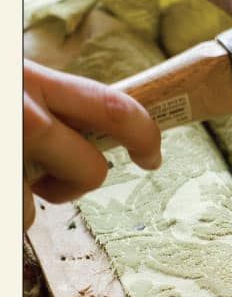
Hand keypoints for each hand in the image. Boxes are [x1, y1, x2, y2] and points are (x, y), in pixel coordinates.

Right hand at [23, 60, 161, 229]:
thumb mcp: (16, 81)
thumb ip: (47, 99)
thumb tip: (84, 126)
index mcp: (34, 81)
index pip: (114, 108)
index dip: (145, 136)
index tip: (151, 157)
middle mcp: (23, 113)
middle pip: (92, 170)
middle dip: (80, 183)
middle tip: (52, 181)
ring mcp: (6, 148)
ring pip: (45, 204)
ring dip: (27, 199)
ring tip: (7, 173)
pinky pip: (17, 216)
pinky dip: (8, 207)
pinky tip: (0, 181)